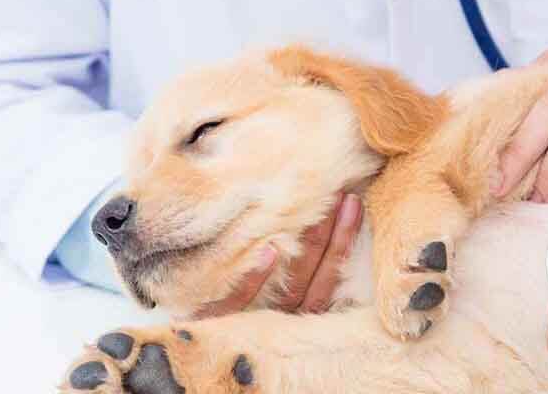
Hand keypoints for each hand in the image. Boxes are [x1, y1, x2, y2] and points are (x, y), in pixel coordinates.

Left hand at [193, 193, 362, 318]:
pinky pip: (241, 301)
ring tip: (316, 211)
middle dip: (333, 235)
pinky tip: (268, 250)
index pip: (331, 274)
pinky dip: (255, 278)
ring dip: (307, 248)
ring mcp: (256, 322)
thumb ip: (293, 268)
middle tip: (344, 196)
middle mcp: (286, 319)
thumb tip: (314, 217)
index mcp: (301, 311)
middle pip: (317, 276)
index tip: (353, 202)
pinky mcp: (221, 322)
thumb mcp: (271, 294)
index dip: (343, 240)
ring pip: (290, 286)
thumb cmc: (240, 311)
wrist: (194, 352)